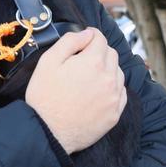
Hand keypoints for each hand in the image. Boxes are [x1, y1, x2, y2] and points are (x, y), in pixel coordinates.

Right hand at [24, 28, 127, 153]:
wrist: (48, 133)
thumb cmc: (44, 97)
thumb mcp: (48, 62)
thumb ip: (70, 41)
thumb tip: (87, 33)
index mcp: (94, 62)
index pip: (100, 38)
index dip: (90, 36)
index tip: (84, 40)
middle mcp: (109, 78)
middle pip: (111, 54)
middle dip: (99, 52)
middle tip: (83, 60)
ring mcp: (114, 97)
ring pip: (118, 73)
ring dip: (107, 69)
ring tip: (89, 78)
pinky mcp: (115, 114)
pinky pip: (121, 93)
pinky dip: (112, 88)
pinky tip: (97, 92)